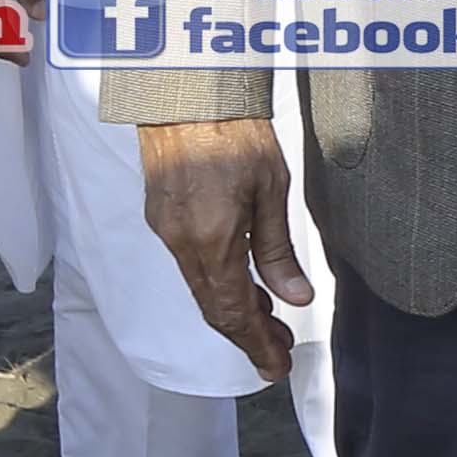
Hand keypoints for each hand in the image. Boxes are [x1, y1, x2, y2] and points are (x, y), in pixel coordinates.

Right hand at [137, 113, 308, 379]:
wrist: (186, 90)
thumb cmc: (234, 129)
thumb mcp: (271, 188)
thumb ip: (278, 249)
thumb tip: (295, 298)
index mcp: (211, 240)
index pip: (232, 312)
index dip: (256, 344)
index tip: (277, 366)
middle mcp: (181, 242)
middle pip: (212, 308)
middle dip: (247, 335)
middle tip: (279, 352)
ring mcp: (166, 229)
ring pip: (200, 288)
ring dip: (232, 310)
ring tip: (268, 321)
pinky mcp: (162, 215)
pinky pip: (190, 265)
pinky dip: (216, 284)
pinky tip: (240, 283)